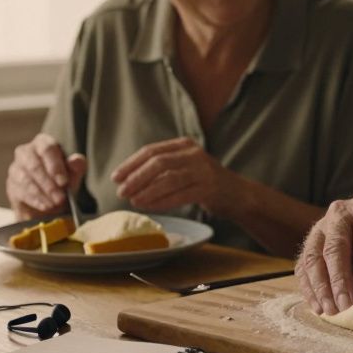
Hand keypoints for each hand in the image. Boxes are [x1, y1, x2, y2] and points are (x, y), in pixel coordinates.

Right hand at [6, 134, 86, 219]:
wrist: (48, 201)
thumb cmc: (61, 181)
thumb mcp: (73, 174)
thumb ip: (76, 166)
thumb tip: (77, 160)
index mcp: (43, 143)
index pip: (47, 149)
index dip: (55, 166)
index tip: (63, 182)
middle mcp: (26, 152)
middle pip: (34, 165)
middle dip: (49, 184)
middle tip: (61, 198)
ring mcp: (16, 168)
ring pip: (26, 179)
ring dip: (42, 194)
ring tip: (55, 204)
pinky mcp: (11, 184)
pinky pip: (21, 192)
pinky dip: (35, 200)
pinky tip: (45, 206)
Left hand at [112, 137, 237, 213]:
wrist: (237, 194)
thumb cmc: (204, 182)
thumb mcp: (184, 167)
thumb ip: (163, 168)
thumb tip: (128, 178)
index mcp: (184, 144)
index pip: (151, 151)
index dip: (131, 164)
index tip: (116, 177)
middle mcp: (194, 154)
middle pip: (159, 163)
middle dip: (136, 177)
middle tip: (121, 191)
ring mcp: (204, 170)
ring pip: (169, 179)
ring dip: (147, 191)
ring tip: (133, 201)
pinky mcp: (209, 188)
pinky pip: (180, 195)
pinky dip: (162, 201)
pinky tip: (150, 207)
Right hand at [296, 192, 352, 315]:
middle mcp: (340, 212)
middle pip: (336, 247)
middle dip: (341, 280)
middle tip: (347, 306)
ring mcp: (320, 226)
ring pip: (314, 257)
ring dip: (322, 287)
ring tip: (332, 311)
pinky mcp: (309, 243)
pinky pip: (303, 266)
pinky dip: (309, 289)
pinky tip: (319, 308)